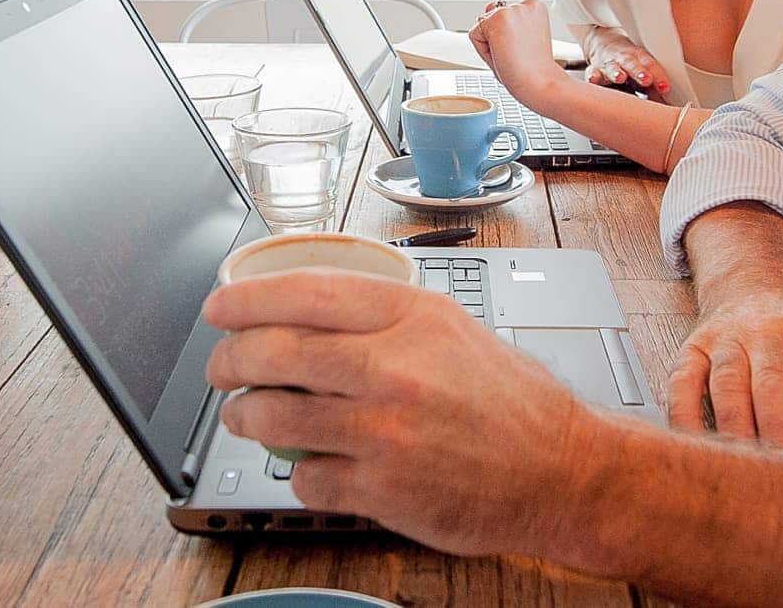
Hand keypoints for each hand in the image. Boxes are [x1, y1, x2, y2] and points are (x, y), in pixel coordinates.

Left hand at [204, 268, 612, 557]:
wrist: (562, 472)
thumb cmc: (514, 403)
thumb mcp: (456, 330)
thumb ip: (388, 318)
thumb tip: (312, 311)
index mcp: (414, 317)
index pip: (306, 293)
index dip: (248, 298)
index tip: (220, 308)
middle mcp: (395, 368)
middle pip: (276, 351)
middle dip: (230, 359)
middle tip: (221, 367)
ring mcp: (384, 431)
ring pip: (275, 415)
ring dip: (246, 416)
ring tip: (246, 415)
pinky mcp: (382, 488)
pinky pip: (306, 477)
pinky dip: (299, 472)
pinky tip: (314, 466)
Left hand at [467, 0, 566, 101]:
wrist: (541, 83)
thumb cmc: (534, 69)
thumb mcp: (526, 38)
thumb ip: (509, 22)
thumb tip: (488, 10)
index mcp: (535, 7)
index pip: (504, 17)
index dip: (509, 39)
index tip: (524, 50)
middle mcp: (525, 4)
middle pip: (491, 19)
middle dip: (498, 39)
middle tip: (517, 55)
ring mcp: (511, 10)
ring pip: (483, 27)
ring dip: (491, 45)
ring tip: (511, 56)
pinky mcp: (497, 19)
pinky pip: (475, 36)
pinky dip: (484, 52)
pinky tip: (503, 55)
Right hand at [584, 29, 670, 98]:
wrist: (603, 43)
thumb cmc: (628, 63)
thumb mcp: (642, 71)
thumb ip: (652, 88)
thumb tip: (666, 104)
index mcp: (639, 57)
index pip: (650, 64)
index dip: (658, 75)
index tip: (665, 87)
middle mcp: (623, 59)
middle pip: (632, 64)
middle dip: (639, 72)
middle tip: (646, 80)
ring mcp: (608, 64)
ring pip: (612, 67)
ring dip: (616, 72)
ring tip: (620, 78)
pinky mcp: (594, 69)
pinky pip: (592, 72)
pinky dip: (592, 76)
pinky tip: (593, 80)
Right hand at [666, 286, 782, 446]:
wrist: (753, 283)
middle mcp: (770, 334)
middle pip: (773, 387)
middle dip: (779, 434)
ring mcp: (728, 340)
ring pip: (727, 387)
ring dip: (736, 431)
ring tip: (747, 469)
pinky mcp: (694, 348)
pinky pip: (683, 384)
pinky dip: (685, 418)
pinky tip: (699, 448)